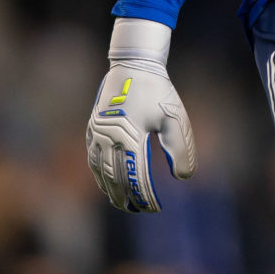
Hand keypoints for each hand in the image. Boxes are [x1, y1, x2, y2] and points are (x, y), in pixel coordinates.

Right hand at [85, 18, 197, 211]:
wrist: (134, 64)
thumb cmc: (158, 91)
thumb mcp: (175, 118)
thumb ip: (181, 149)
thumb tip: (183, 177)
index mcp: (130, 136)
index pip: (135, 176)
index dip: (144, 196)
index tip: (155, 207)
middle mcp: (109, 137)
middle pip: (115, 178)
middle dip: (127, 197)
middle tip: (138, 210)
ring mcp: (97, 132)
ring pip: (99, 170)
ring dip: (109, 189)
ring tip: (121, 203)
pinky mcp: (92, 128)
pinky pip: (92, 158)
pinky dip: (99, 174)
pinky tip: (106, 182)